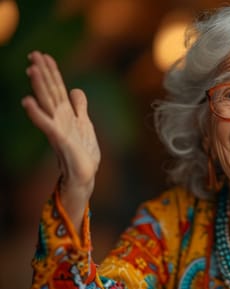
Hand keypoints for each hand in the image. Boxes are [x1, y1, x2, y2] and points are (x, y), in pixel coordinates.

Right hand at [22, 51, 100, 229]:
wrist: (85, 175)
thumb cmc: (82, 152)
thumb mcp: (85, 124)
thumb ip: (80, 108)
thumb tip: (76, 90)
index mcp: (66, 114)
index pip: (57, 88)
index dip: (52, 72)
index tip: (43, 55)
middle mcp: (59, 119)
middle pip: (50, 91)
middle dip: (43, 73)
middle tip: (33, 53)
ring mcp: (58, 128)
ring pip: (47, 103)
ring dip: (39, 86)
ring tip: (31, 69)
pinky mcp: (59, 140)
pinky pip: (46, 125)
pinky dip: (36, 113)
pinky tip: (27, 102)